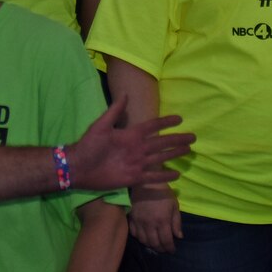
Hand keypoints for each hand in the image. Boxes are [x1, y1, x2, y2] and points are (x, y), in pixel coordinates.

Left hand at [66, 94, 192, 191]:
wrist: (79, 166)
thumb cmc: (89, 144)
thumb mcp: (101, 125)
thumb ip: (114, 111)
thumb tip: (126, 94)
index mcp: (130, 135)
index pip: (152, 126)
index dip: (165, 122)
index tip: (179, 119)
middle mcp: (137, 148)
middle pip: (162, 142)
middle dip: (177, 139)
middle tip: (193, 137)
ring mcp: (137, 163)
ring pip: (160, 157)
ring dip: (175, 154)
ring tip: (188, 150)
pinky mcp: (133, 178)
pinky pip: (152, 177)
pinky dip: (164, 176)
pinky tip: (176, 174)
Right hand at [129, 189, 181, 253]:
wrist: (147, 182)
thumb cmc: (163, 193)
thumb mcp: (174, 206)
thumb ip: (176, 222)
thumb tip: (179, 236)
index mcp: (162, 221)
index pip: (166, 241)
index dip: (170, 248)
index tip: (172, 250)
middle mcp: (150, 224)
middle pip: (154, 243)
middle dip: (161, 248)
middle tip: (164, 249)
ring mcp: (139, 222)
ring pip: (143, 240)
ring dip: (150, 245)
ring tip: (155, 244)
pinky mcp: (131, 218)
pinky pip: (134, 233)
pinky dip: (139, 238)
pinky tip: (144, 237)